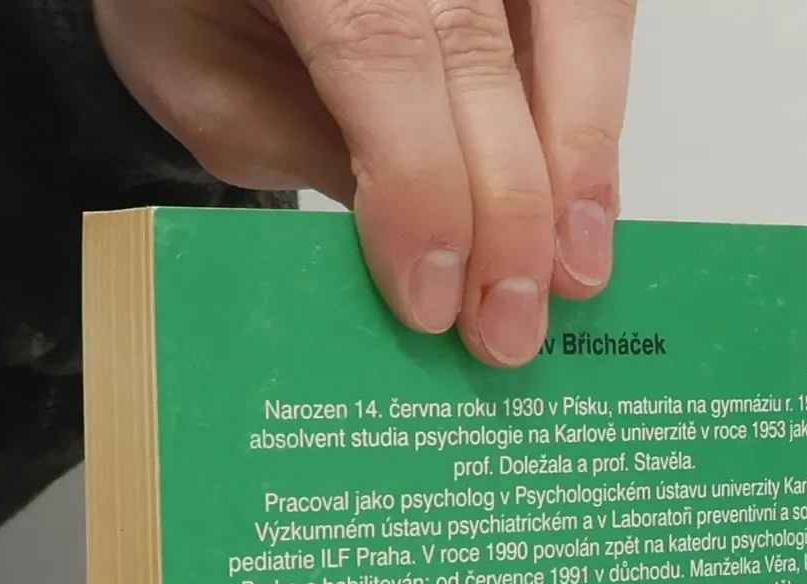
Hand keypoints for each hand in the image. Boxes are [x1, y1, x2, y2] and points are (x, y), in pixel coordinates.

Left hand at [92, 0, 636, 367]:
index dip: (419, 181)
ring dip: (583, 161)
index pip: (377, 49)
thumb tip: (419, 258)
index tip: (434, 300)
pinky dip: (599, 116)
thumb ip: (301, 152)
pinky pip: (596, 16)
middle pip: (480, 54)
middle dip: (510, 208)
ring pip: (575, 21)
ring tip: (578, 272)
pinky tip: (585, 208)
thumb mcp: (207, 82)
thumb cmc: (207, 4)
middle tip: (513, 328)